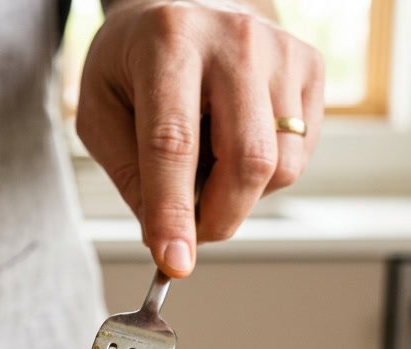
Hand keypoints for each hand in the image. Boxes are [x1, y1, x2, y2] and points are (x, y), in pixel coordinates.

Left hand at [76, 0, 324, 277]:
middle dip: (218, 218)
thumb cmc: (135, 65)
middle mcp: (233, 39)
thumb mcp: (100, 111)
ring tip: (208, 167)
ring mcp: (280, 51)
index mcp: (168, 43)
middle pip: (246, 160)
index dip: (174, 210)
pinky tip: (234, 145)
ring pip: (280, 167)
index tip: (174, 261)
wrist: (184, 5)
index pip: (173, 141)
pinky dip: (264, 175)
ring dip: (240, 197)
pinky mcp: (309, 67)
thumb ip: (130, 176)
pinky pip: (299, 156)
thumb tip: (168, 240)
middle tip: (190, 232)